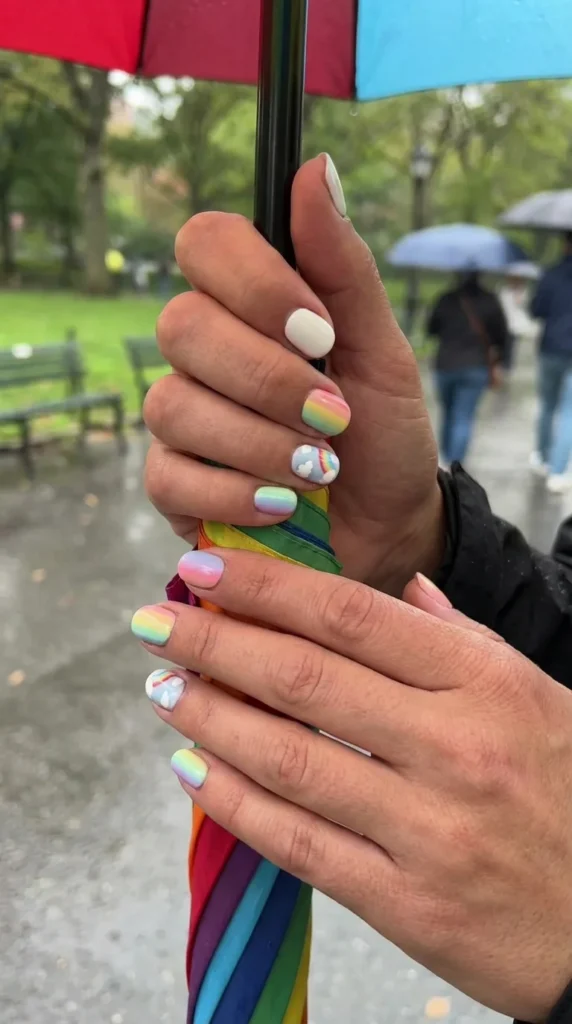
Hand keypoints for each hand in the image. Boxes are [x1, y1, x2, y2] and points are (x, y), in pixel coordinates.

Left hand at [132, 550, 571, 1021]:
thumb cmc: (568, 793)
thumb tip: (402, 589)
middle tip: (158, 622)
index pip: (353, 616)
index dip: (269, 587)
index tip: (207, 567)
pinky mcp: (407, 904)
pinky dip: (232, 802)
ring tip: (163, 687)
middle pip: (305, 677)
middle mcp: (456, 747)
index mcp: (485, 683)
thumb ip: (463, 640)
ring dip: (210, 716)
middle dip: (216, 642)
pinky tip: (191, 768)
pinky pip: (297, 842)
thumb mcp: (537, 698)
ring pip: (289, 756)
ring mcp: (429, 828)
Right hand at [144, 154, 441, 592]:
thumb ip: (343, 267)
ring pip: (173, 403)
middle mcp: (205, 355)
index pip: (205, 243)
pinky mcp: (172, 485)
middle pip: (181, 324)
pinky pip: (169, 475)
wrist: (391, 526)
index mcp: (252, 307)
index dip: (255, 282)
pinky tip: (281, 504)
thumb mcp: (381, 350)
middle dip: (267, 377)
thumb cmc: (385, 433)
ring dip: (260, 440)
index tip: (319, 330)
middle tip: (332, 414)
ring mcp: (182, 419)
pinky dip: (235, 492)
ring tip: (317, 469)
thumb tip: (314, 167)